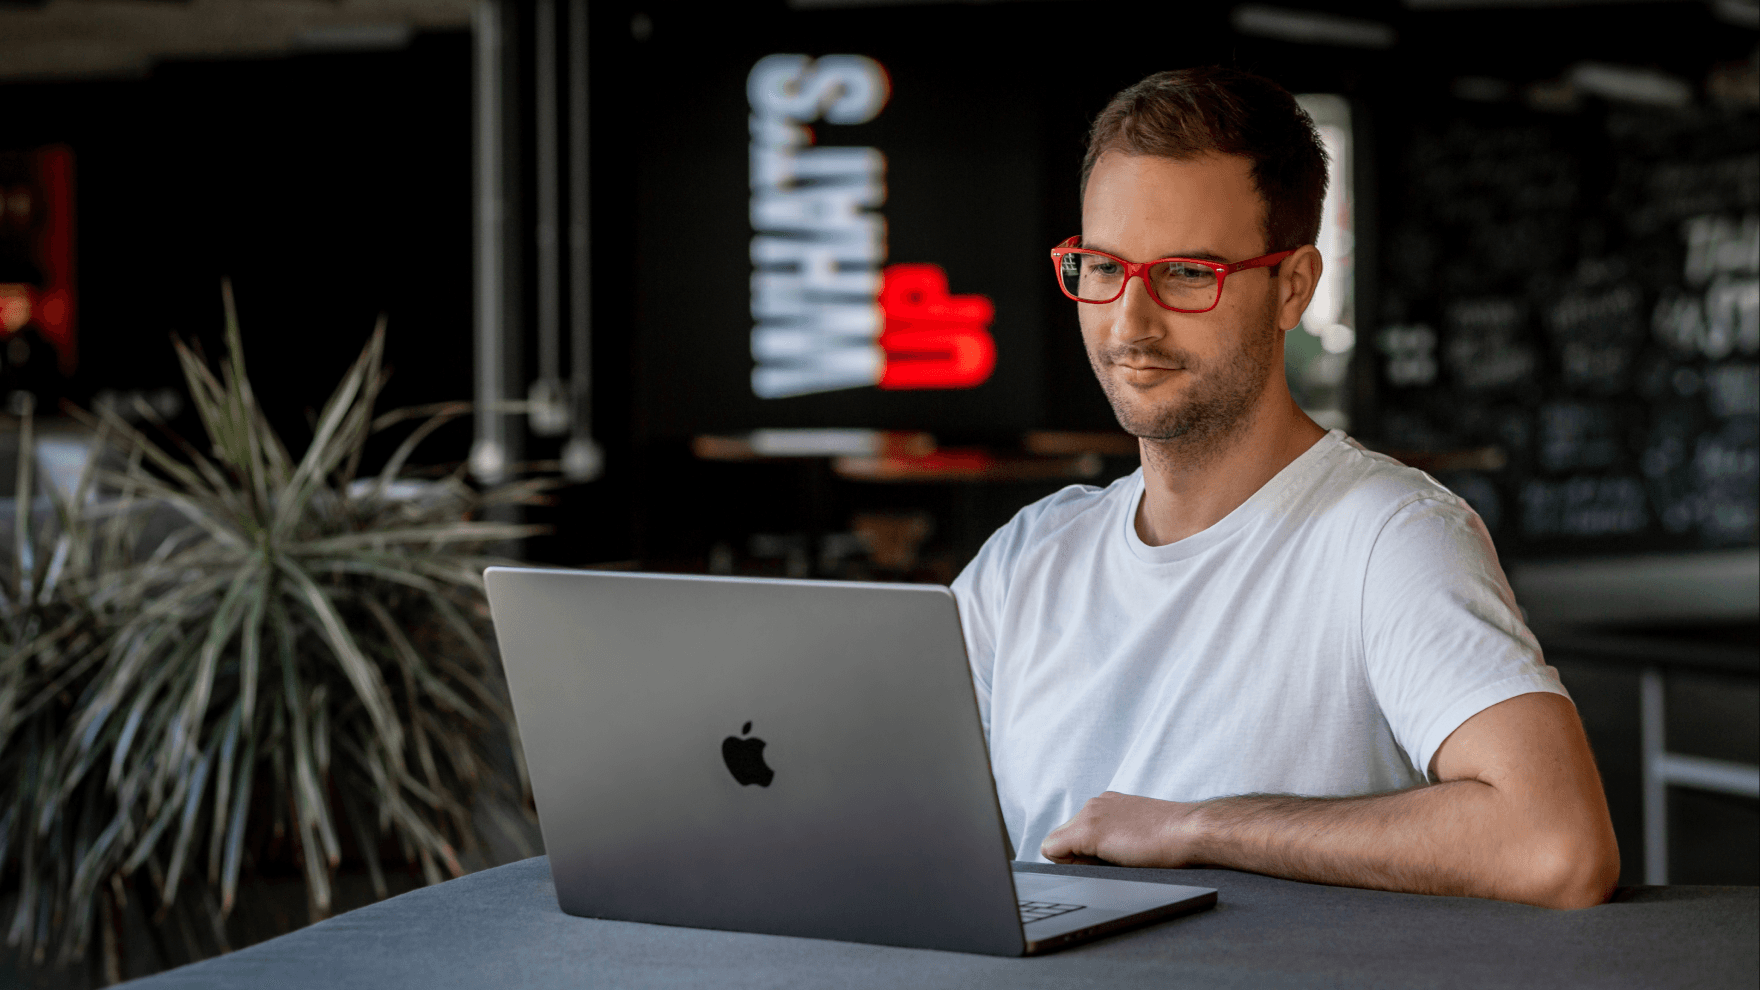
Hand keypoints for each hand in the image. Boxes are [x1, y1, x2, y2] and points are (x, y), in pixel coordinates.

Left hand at [1040, 791, 1203, 866]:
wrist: (1193, 831)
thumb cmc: (1176, 840)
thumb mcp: (1140, 834)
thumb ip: (1117, 839)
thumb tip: (1104, 861)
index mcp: (1108, 805)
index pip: (1075, 835)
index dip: (1087, 856)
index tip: (1113, 862)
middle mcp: (1096, 804)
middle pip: (1064, 841)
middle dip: (1080, 859)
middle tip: (1116, 862)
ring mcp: (1091, 814)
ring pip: (1058, 846)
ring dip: (1080, 862)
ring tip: (1117, 861)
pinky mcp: (1090, 829)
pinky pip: (1052, 851)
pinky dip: (1071, 865)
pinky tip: (1106, 863)